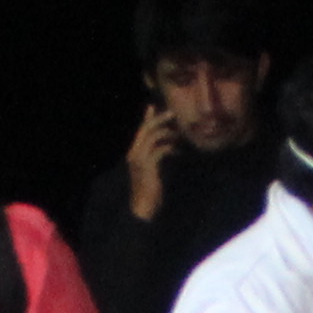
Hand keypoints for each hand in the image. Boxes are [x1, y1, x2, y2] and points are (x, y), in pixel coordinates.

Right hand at [126, 106, 175, 221]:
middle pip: (146, 129)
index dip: (147, 118)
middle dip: (159, 119)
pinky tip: (178, 151)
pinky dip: (170, 148)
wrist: (143, 206)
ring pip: (153, 136)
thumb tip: (169, 145)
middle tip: (172, 113)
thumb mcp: (154, 169)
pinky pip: (160, 150)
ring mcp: (140, 159)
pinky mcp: (147, 166)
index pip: (140, 130)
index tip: (153, 106)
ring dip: (167, 133)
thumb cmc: (150, 189)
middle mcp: (134, 153)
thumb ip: (158, 155)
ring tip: (179, 135)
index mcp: (134, 152)